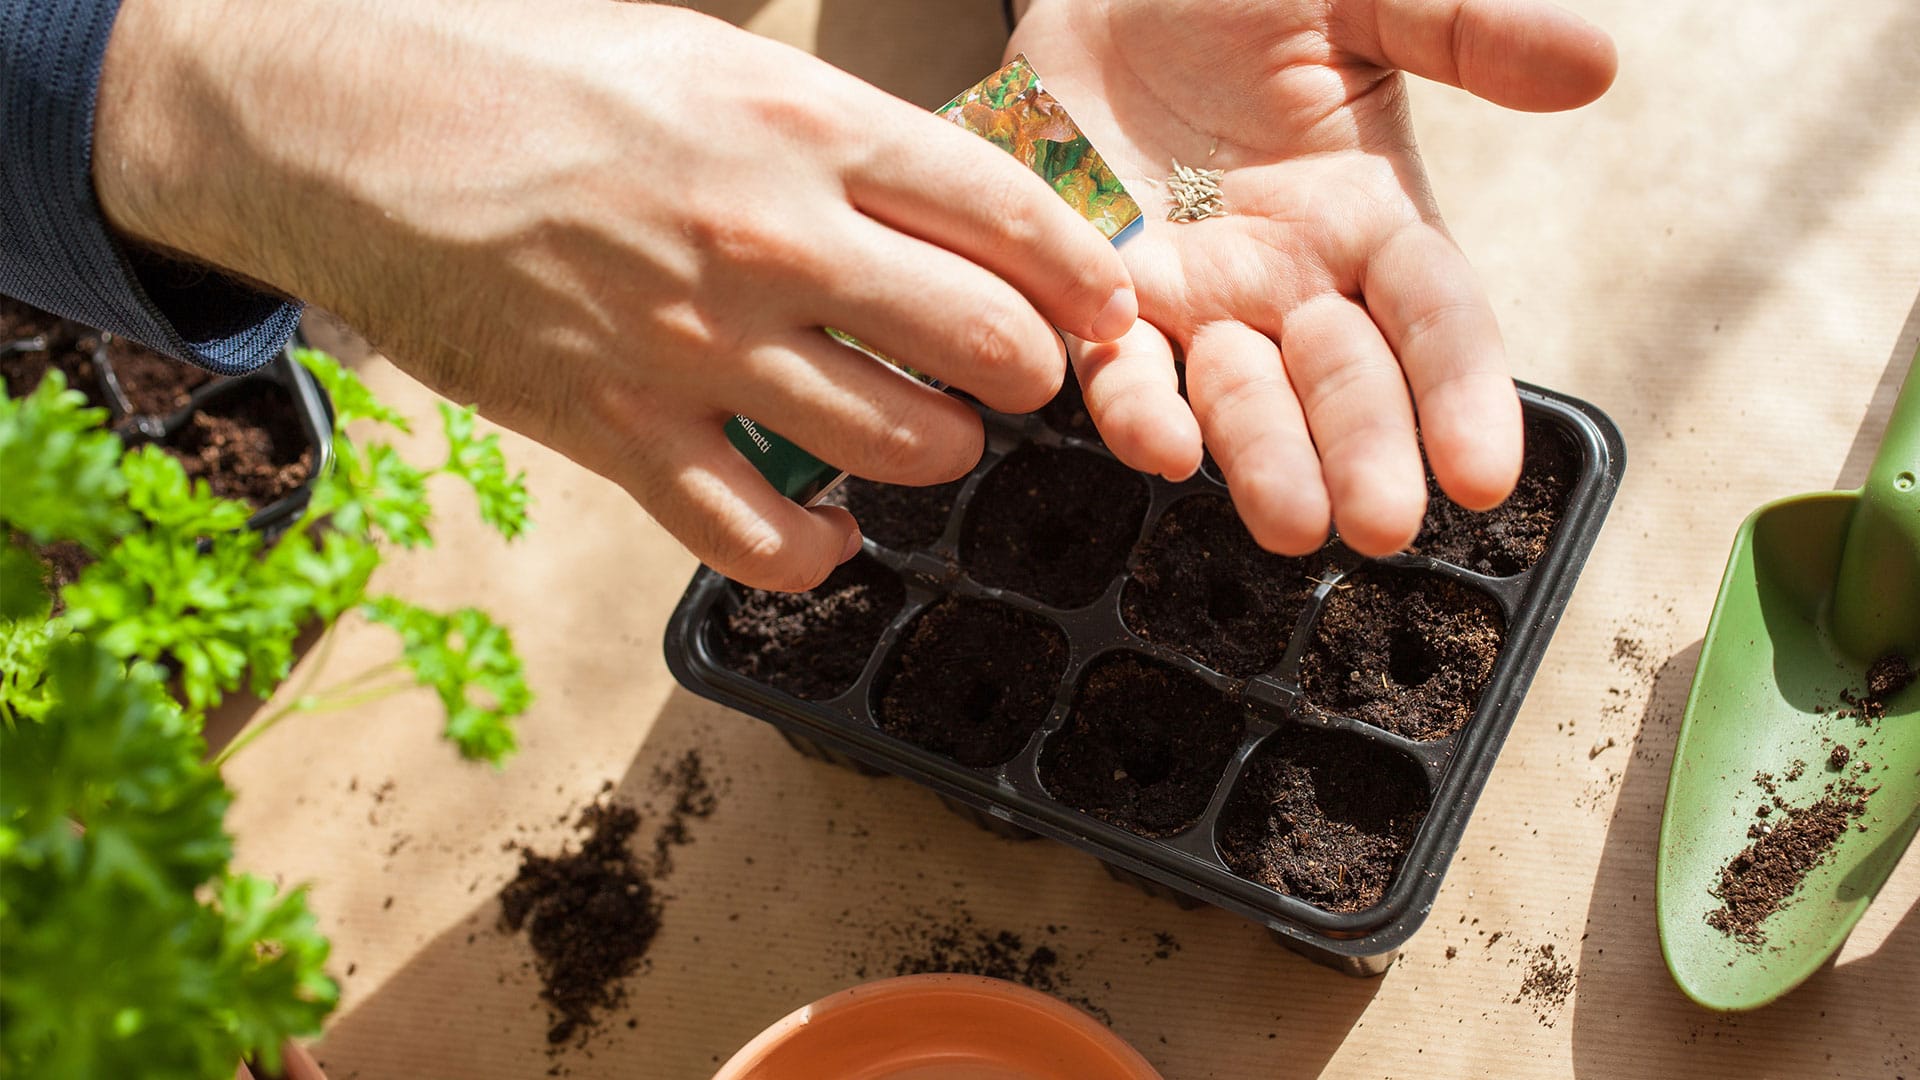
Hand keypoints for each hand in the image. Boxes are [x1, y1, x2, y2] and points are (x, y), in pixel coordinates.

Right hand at [93, 0, 1136, 589]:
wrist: (347, 125)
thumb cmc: (529, 73)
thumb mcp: (705, 54)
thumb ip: (833, 134)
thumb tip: (949, 203)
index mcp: (801, 123)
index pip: (1009, 215)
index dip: (1082, 278)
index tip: (1103, 310)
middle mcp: (768, 237)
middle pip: (985, 344)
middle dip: (1030, 373)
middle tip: (1015, 375)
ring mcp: (695, 345)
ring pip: (903, 446)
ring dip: (940, 452)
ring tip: (927, 433)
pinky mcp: (620, 434)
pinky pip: (766, 539)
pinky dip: (822, 551)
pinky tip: (835, 531)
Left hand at [1011, 0, 1614, 554]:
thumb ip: (1463, 27)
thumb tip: (1595, 65)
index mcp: (1372, 222)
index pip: (1436, 320)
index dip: (1461, 393)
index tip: (1483, 473)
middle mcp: (1293, 284)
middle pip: (1345, 383)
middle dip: (1365, 453)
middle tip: (1379, 525)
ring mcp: (1199, 305)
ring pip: (1241, 401)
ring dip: (1265, 460)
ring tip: (1290, 521)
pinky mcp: (1105, 310)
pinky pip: (1124, 375)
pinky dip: (1140, 413)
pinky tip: (1162, 446)